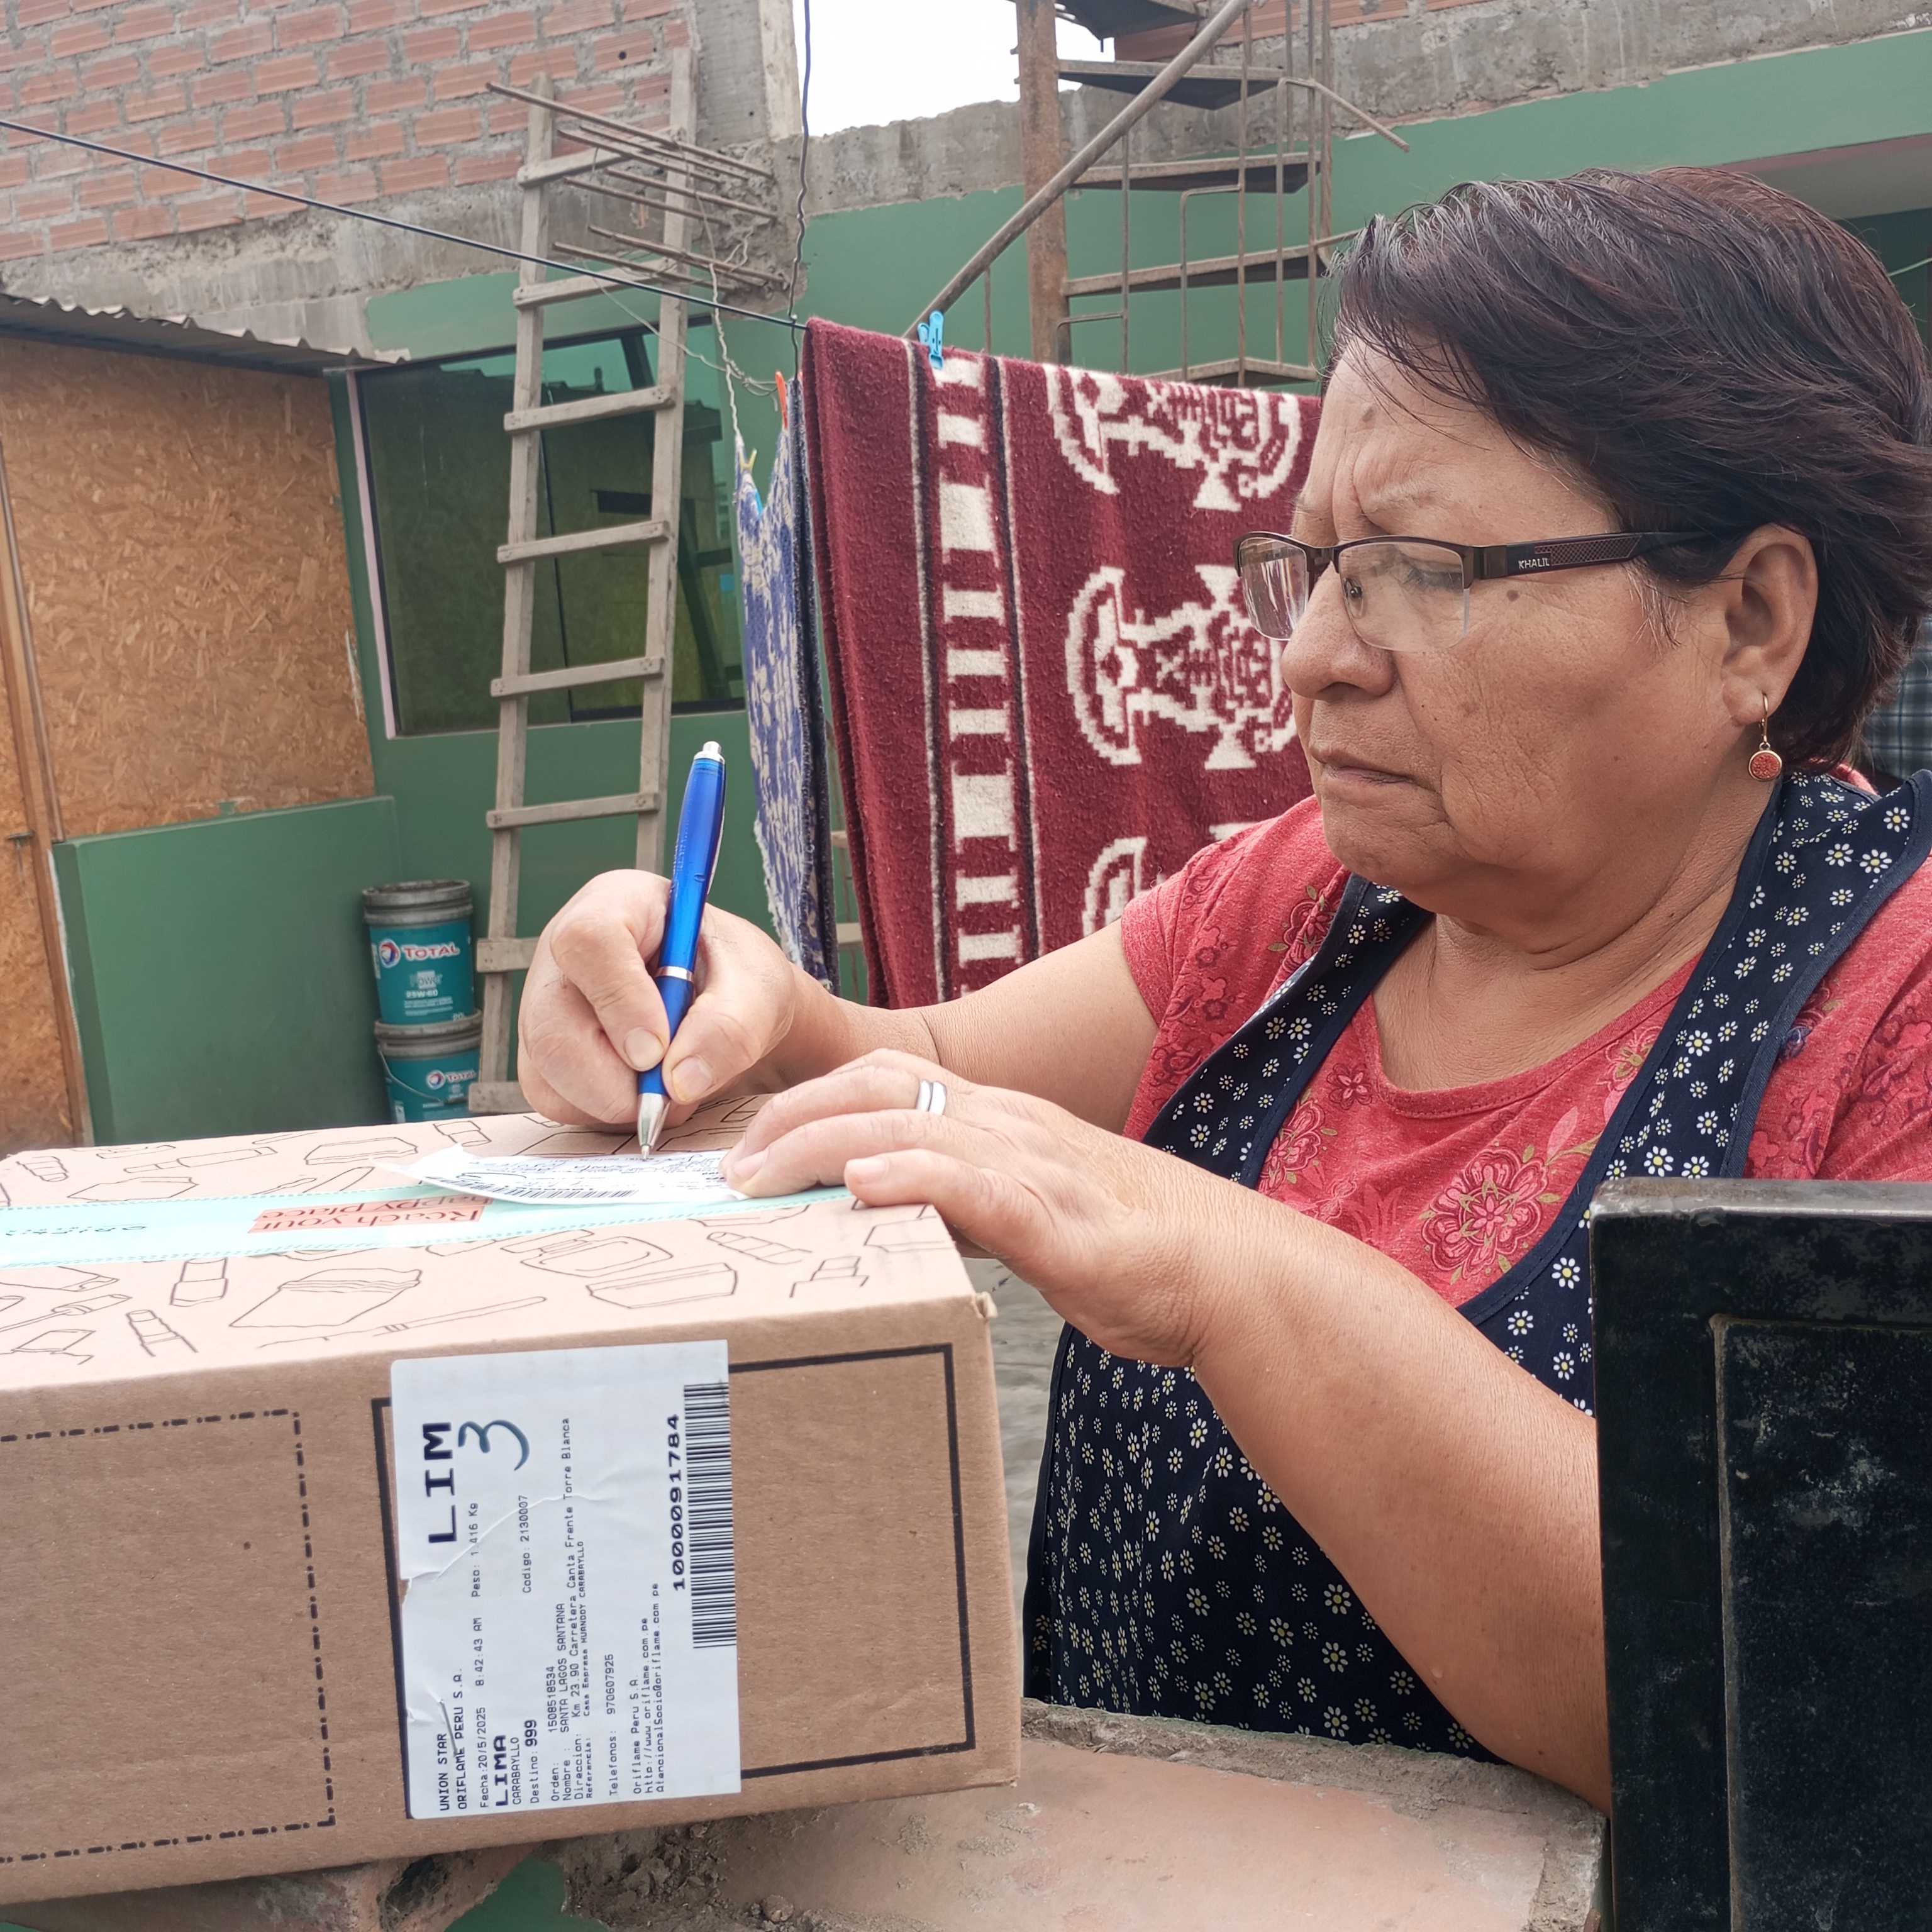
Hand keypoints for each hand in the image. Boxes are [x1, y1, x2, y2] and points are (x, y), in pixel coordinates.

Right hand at [518, 870, 801, 1128]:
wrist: (730, 1008)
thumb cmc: (738, 979)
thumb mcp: (758, 990)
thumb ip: (730, 1027)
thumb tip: (681, 1080)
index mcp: (617, 904)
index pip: (590, 940)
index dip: (620, 1001)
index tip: (657, 1050)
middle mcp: (565, 955)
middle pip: (552, 1025)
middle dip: (616, 1080)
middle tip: (674, 1091)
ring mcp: (545, 1007)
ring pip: (548, 1073)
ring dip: (617, 1101)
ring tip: (672, 1083)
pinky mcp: (542, 1056)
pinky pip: (556, 1100)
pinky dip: (606, 1114)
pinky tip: (646, 1092)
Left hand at [721, 1048, 1252, 1366]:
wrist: (1223, 1272)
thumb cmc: (1128, 1249)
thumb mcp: (1027, 1210)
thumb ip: (962, 1200)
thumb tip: (889, 1209)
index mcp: (1001, 1119)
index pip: (888, 1078)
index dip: (810, 1099)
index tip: (752, 1141)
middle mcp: (1010, 1124)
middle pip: (880, 1086)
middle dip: (793, 1116)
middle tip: (732, 1166)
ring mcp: (1034, 1164)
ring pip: (911, 1125)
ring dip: (823, 1143)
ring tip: (763, 1178)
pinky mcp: (1056, 1218)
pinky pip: (974, 1182)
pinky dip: (912, 1175)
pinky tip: (863, 1183)